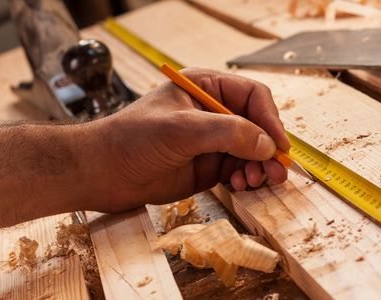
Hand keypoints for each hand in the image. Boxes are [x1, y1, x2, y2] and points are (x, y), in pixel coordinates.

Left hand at [87, 68, 289, 211]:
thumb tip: (267, 145)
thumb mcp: (183, 129)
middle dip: (268, 148)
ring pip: (252, 151)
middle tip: (277, 170)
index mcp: (206, 88)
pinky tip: (241, 185)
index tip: (279, 145)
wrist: (102, 173)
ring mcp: (212, 141)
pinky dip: (246, 178)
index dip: (269, 120)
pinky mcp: (208, 166)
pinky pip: (239, 170)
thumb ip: (228, 133)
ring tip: (256, 180)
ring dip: (260, 166)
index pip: (252, 97)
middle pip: (257, 126)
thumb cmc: (132, 140)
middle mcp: (213, 113)